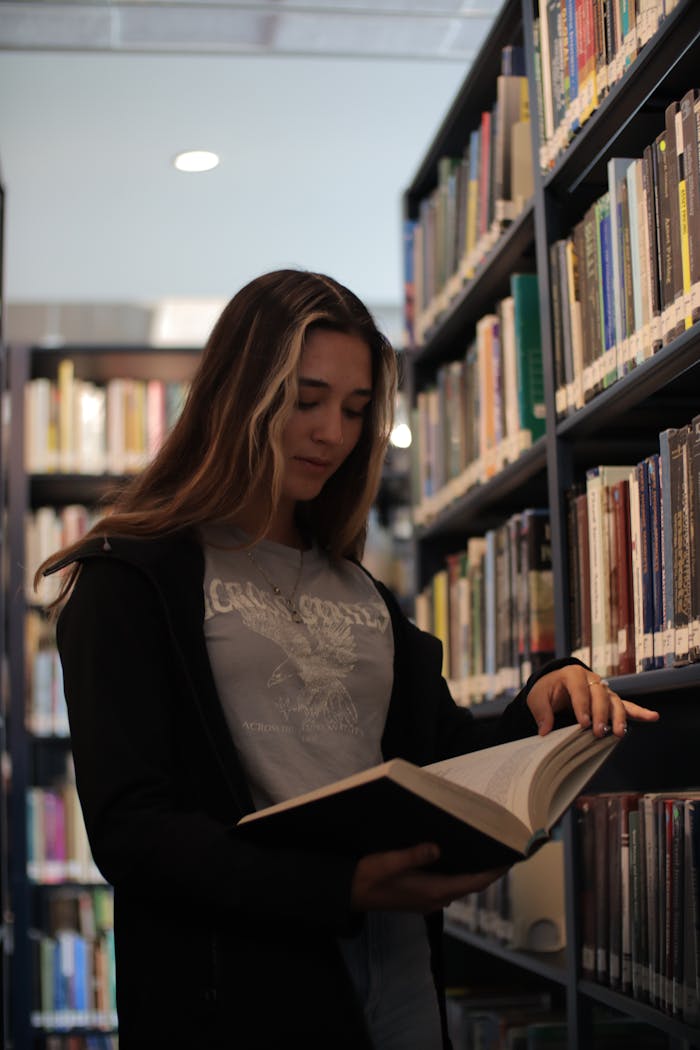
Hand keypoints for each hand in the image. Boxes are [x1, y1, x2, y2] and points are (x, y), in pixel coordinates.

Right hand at [350, 843, 507, 913]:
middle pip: (470, 884)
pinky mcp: (421, 897)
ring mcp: (428, 900)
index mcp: (431, 890)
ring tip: (484, 848)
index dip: (494, 872)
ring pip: (460, 885)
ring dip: (473, 871)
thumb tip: (436, 848)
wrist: (350, 894)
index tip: (511, 858)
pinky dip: (459, 873)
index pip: (473, 883)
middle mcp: (434, 898)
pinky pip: (448, 885)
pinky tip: (456, 857)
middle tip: (500, 846)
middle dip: (487, 868)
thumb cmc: (367, 878)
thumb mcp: (387, 862)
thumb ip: (412, 856)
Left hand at [527, 663, 659, 738]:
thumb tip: (544, 731)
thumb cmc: (546, 691)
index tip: (582, 723)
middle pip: (600, 696)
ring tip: (618, 733)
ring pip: (614, 701)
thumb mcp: (537, 698)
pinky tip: (652, 717)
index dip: (581, 706)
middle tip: (598, 732)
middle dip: (600, 714)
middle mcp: (591, 679)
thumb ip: (541, 712)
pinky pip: (627, 705)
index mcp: (572, 674)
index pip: (579, 689)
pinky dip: (639, 712)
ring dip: (618, 717)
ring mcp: (603, 689)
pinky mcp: (610, 700)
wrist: (554, 685)